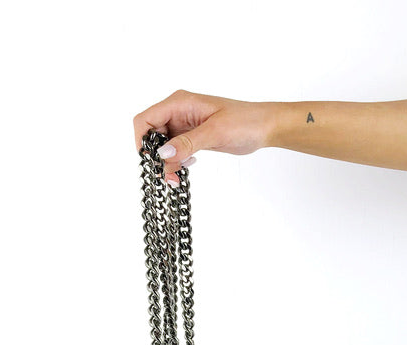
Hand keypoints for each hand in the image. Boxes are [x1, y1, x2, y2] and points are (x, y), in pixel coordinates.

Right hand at [133, 89, 275, 183]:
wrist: (264, 127)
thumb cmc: (245, 121)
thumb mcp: (215, 132)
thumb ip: (188, 143)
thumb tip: (163, 153)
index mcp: (180, 102)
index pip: (146, 119)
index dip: (142, 140)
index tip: (152, 161)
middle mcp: (178, 112)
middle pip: (151, 135)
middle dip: (155, 157)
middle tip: (168, 176)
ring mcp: (184, 125)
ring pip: (162, 146)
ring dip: (166, 164)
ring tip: (177, 178)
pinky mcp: (192, 137)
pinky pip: (175, 151)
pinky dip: (176, 162)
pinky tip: (188, 166)